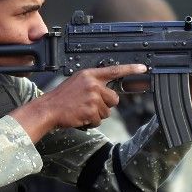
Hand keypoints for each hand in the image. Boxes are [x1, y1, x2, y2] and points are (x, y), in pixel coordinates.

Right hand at [10, 64, 146, 140]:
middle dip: (105, 105)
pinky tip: (80, 117)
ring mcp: (93, 97)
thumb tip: (110, 94)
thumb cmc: (62, 98)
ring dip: (96, 115)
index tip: (143, 68)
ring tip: (81, 110)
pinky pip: (99, 120)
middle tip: (89, 105)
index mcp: (90, 74)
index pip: (115, 70)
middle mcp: (93, 84)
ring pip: (107, 111)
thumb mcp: (77, 83)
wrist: (48, 109)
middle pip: (114, 99)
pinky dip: (91, 122)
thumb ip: (94, 84)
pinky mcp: (91, 110)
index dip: (131, 69)